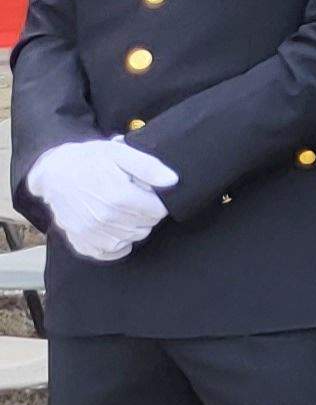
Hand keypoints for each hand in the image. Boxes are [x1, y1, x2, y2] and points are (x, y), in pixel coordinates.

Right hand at [25, 139, 174, 260]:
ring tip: (121, 209)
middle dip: (145, 213)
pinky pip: (112, 252)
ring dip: (132, 226)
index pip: (158, 211)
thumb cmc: (89, 160)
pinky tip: (113, 227)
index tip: (146, 192)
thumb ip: (148, 166)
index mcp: (118, 196)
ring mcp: (92, 233)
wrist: (54, 172)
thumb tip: (172, 181)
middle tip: (133, 198)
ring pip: (132, 238)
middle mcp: (105, 218)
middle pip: (147, 226)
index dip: (156, 201)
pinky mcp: (82, 242)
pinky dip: (117, 243)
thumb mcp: (119, 152)